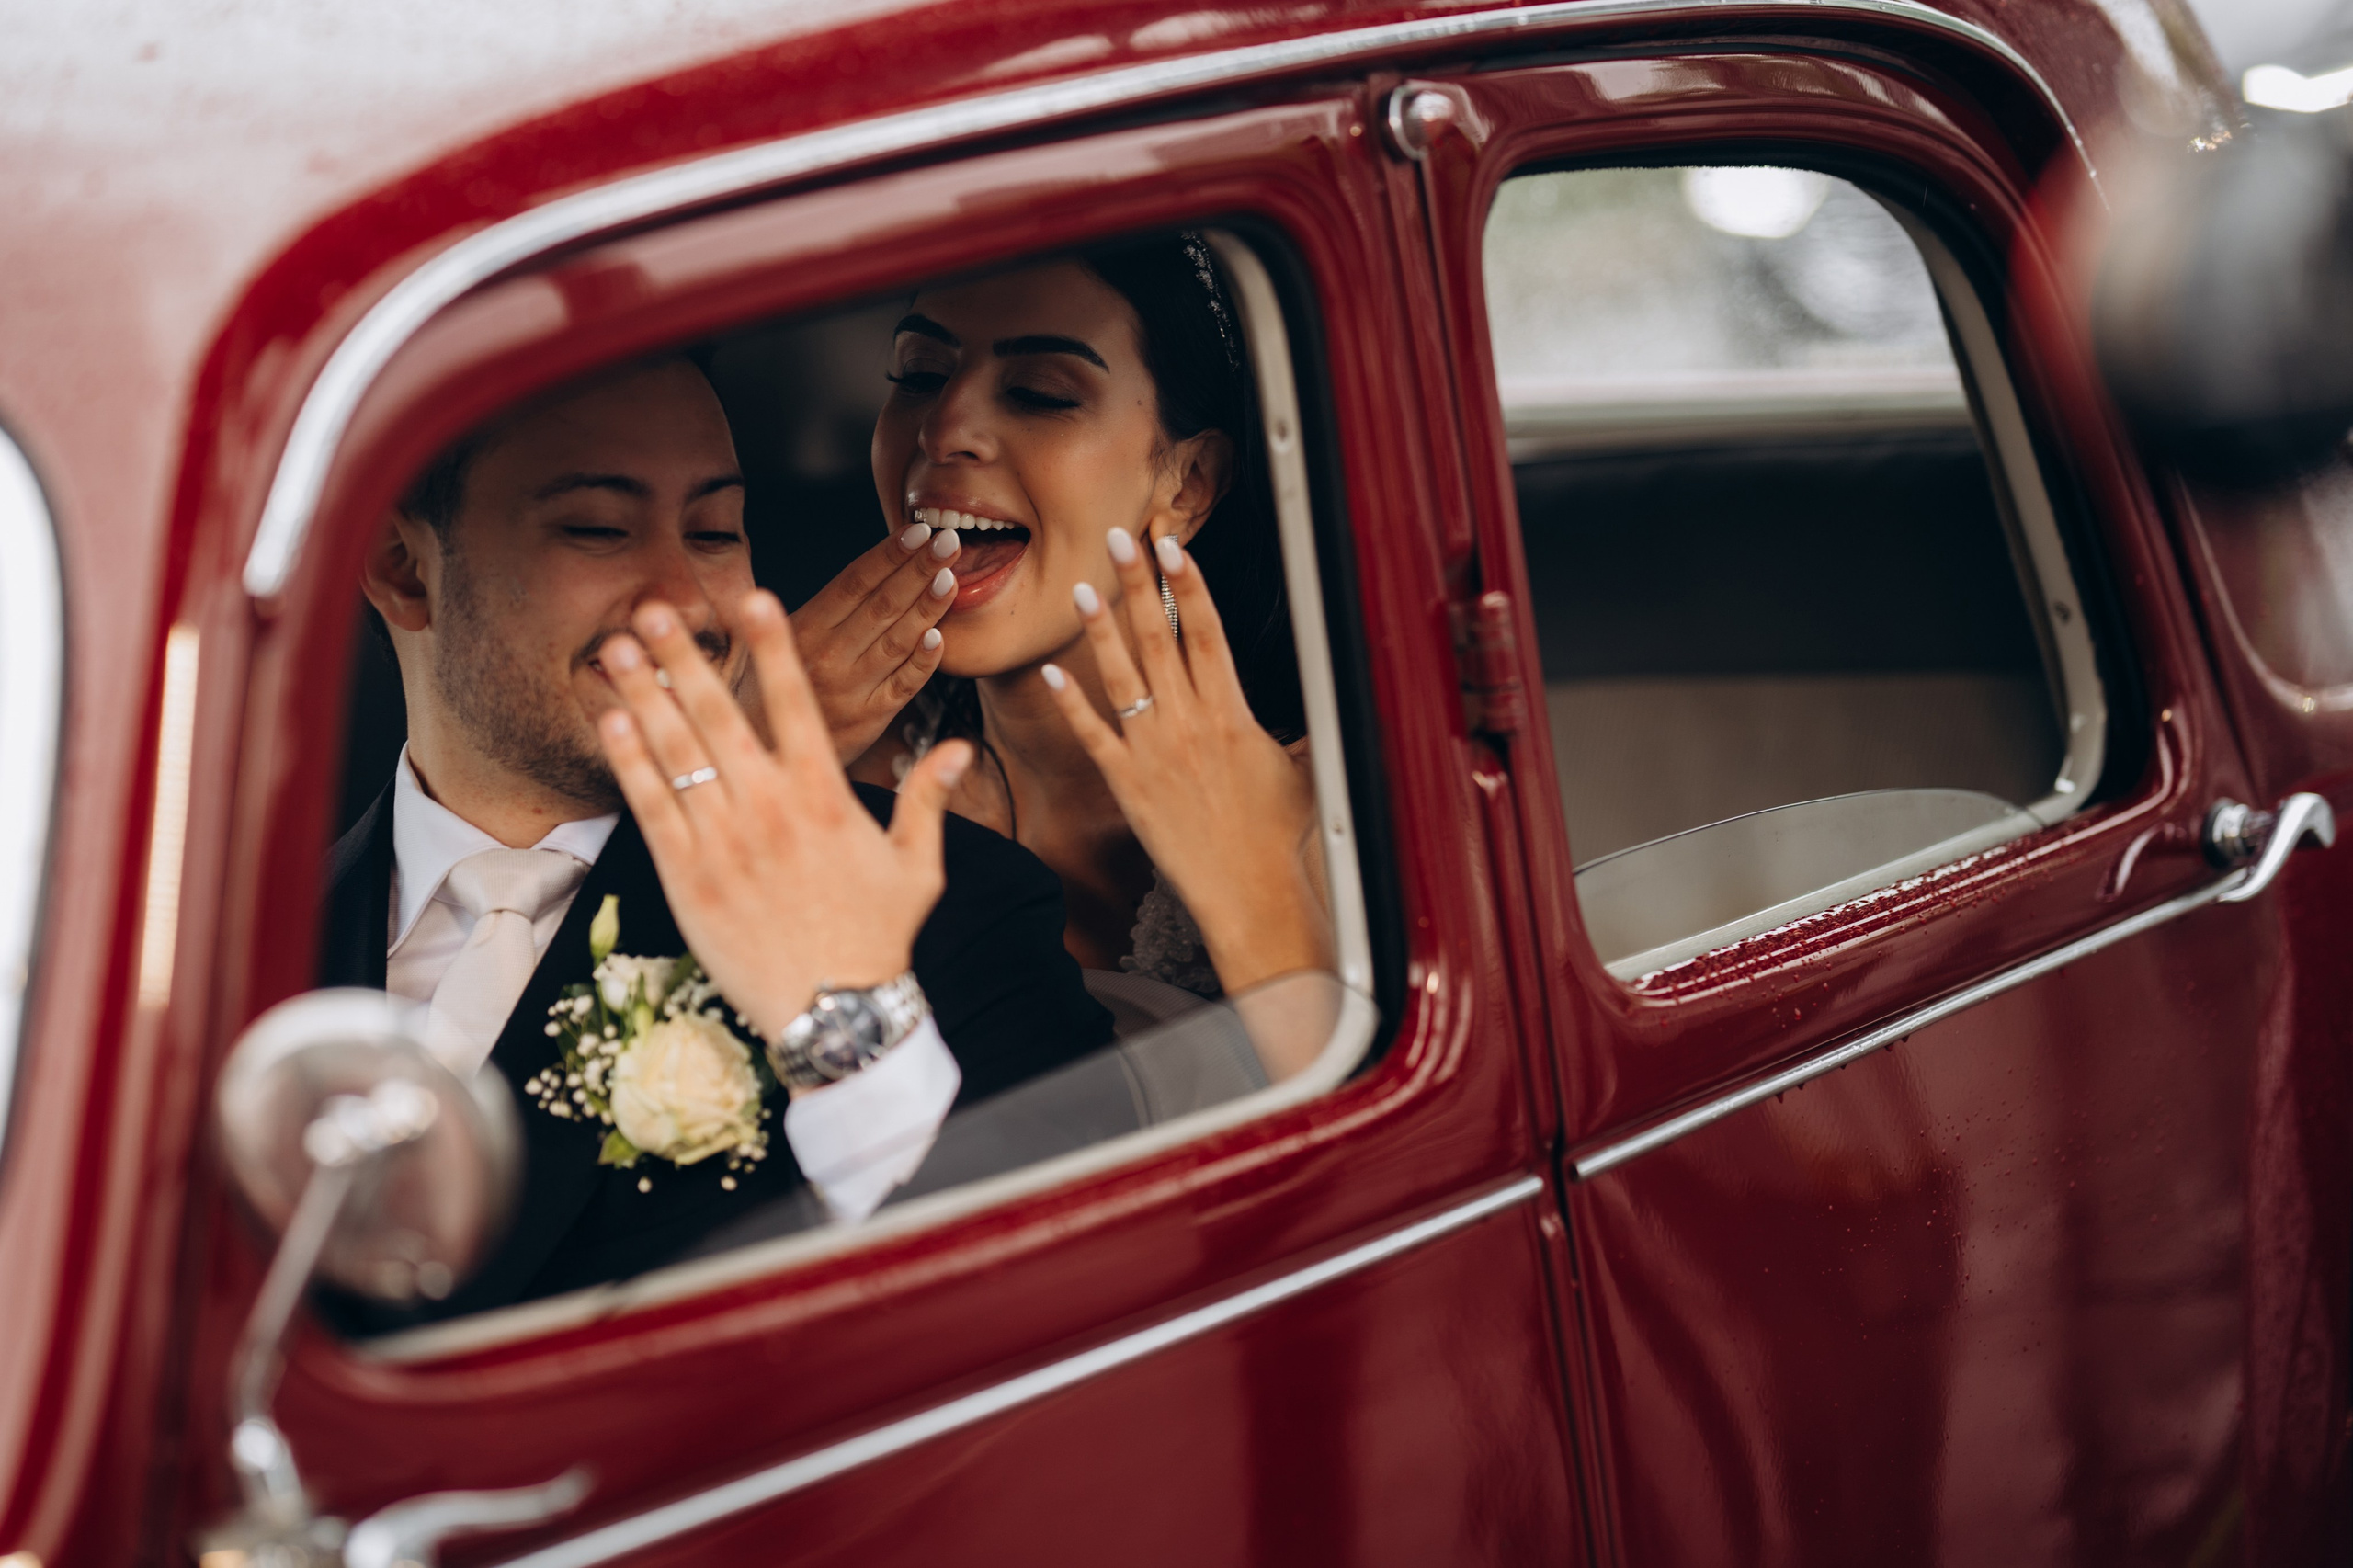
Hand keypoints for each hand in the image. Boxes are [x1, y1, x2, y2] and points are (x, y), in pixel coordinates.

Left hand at [594, 590, 973, 1047]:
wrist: (831, 1014)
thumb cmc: (876, 940)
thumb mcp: (918, 867)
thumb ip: (930, 798)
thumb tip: (957, 747)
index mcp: (826, 797)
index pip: (797, 704)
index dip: (773, 647)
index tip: (753, 597)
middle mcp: (770, 809)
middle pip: (720, 714)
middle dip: (685, 656)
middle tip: (654, 608)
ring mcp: (723, 842)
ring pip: (676, 751)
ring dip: (644, 694)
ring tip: (618, 649)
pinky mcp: (686, 877)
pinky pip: (651, 806)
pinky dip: (629, 760)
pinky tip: (612, 720)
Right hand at [790, 524, 962, 760]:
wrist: (760, 750)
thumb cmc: (774, 683)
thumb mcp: (774, 638)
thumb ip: (821, 609)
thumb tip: (872, 567)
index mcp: (805, 627)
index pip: (855, 581)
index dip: (889, 554)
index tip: (918, 530)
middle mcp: (828, 655)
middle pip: (882, 605)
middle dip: (919, 570)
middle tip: (949, 542)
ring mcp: (852, 687)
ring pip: (897, 641)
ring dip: (927, 607)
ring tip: (950, 578)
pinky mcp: (869, 717)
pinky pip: (903, 686)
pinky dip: (923, 662)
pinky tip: (940, 637)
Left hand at [1042, 528, 1333, 1011]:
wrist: (1253, 895)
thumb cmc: (1281, 840)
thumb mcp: (1302, 770)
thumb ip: (1297, 730)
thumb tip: (1321, 708)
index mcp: (1233, 713)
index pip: (1206, 632)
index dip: (1188, 583)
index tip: (1174, 545)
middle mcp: (1190, 724)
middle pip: (1159, 637)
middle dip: (1139, 582)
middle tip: (1119, 537)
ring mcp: (1155, 753)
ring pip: (1122, 676)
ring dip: (1101, 628)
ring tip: (1083, 587)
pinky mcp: (1129, 786)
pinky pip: (1094, 736)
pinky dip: (1071, 704)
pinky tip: (1052, 674)